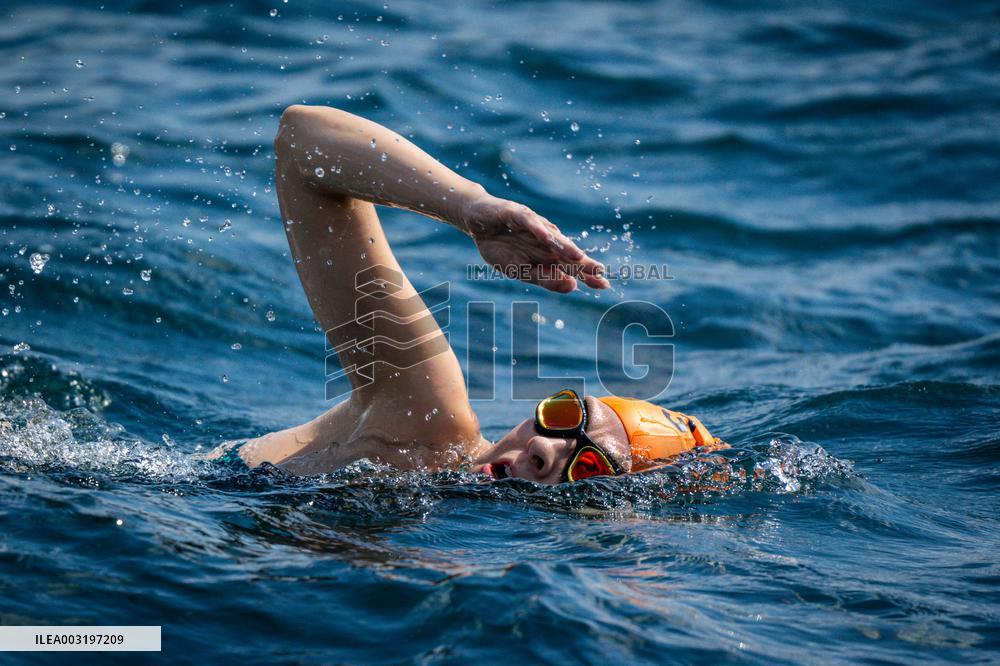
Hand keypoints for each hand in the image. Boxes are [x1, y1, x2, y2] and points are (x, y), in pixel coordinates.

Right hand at [462, 194, 608, 291]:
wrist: (477, 222)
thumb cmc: (501, 247)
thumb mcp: (521, 271)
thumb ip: (545, 278)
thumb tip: (573, 285)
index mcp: (549, 255)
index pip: (572, 266)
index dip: (588, 275)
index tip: (605, 286)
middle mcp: (547, 240)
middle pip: (568, 252)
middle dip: (583, 262)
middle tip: (600, 272)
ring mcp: (534, 226)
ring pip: (552, 237)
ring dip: (565, 247)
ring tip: (578, 258)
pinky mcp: (517, 213)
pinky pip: (529, 222)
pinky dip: (537, 229)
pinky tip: (547, 237)